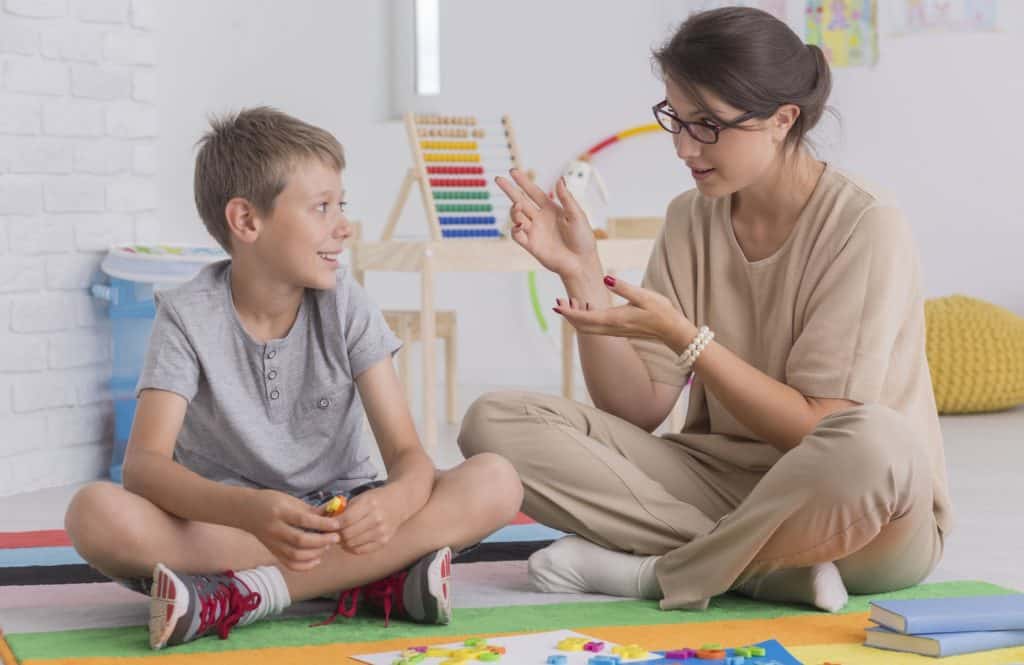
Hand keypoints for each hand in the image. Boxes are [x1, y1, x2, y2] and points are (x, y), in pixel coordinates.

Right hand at [238, 489, 340, 571]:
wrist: (246, 511)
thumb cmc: (271, 501)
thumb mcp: (289, 500)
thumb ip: (310, 510)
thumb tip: (332, 515)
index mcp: (280, 512)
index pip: (303, 520)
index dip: (322, 523)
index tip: (337, 524)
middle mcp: (275, 529)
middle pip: (300, 541)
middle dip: (322, 541)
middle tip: (336, 537)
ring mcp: (273, 543)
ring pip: (296, 555)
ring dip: (316, 553)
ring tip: (327, 546)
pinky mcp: (273, 552)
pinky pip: (290, 564)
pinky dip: (305, 565)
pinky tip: (317, 558)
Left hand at [335, 485, 403, 554]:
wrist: (399, 503)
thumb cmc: (376, 499)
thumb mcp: (361, 497)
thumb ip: (346, 509)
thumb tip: (328, 523)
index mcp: (370, 504)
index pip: (346, 520)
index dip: (333, 524)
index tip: (329, 524)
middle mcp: (377, 519)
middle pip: (348, 534)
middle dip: (337, 534)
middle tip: (333, 532)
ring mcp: (381, 532)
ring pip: (352, 544)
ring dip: (343, 542)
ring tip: (342, 536)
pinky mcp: (383, 542)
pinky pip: (361, 550)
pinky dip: (352, 548)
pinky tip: (351, 541)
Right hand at [495, 168, 597, 277]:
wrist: (581, 262)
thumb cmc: (583, 239)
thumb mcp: (577, 215)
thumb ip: (566, 198)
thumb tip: (560, 179)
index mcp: (551, 209)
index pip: (533, 192)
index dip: (523, 182)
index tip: (513, 171)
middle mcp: (540, 218)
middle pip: (520, 201)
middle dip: (509, 190)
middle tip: (498, 179)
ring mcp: (534, 231)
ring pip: (517, 217)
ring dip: (514, 210)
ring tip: (517, 205)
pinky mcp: (531, 245)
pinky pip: (517, 235)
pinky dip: (515, 229)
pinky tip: (520, 225)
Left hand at [553, 275, 694, 342]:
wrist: (673, 331)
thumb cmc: (661, 312)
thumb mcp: (644, 296)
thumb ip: (623, 287)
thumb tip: (605, 278)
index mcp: (615, 319)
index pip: (584, 317)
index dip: (569, 312)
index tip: (556, 304)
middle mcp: (612, 328)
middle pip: (582, 326)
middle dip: (568, 315)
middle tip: (558, 301)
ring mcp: (615, 331)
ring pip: (588, 328)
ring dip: (576, 318)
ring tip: (569, 302)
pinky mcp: (619, 331)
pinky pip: (596, 328)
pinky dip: (586, 319)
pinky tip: (587, 307)